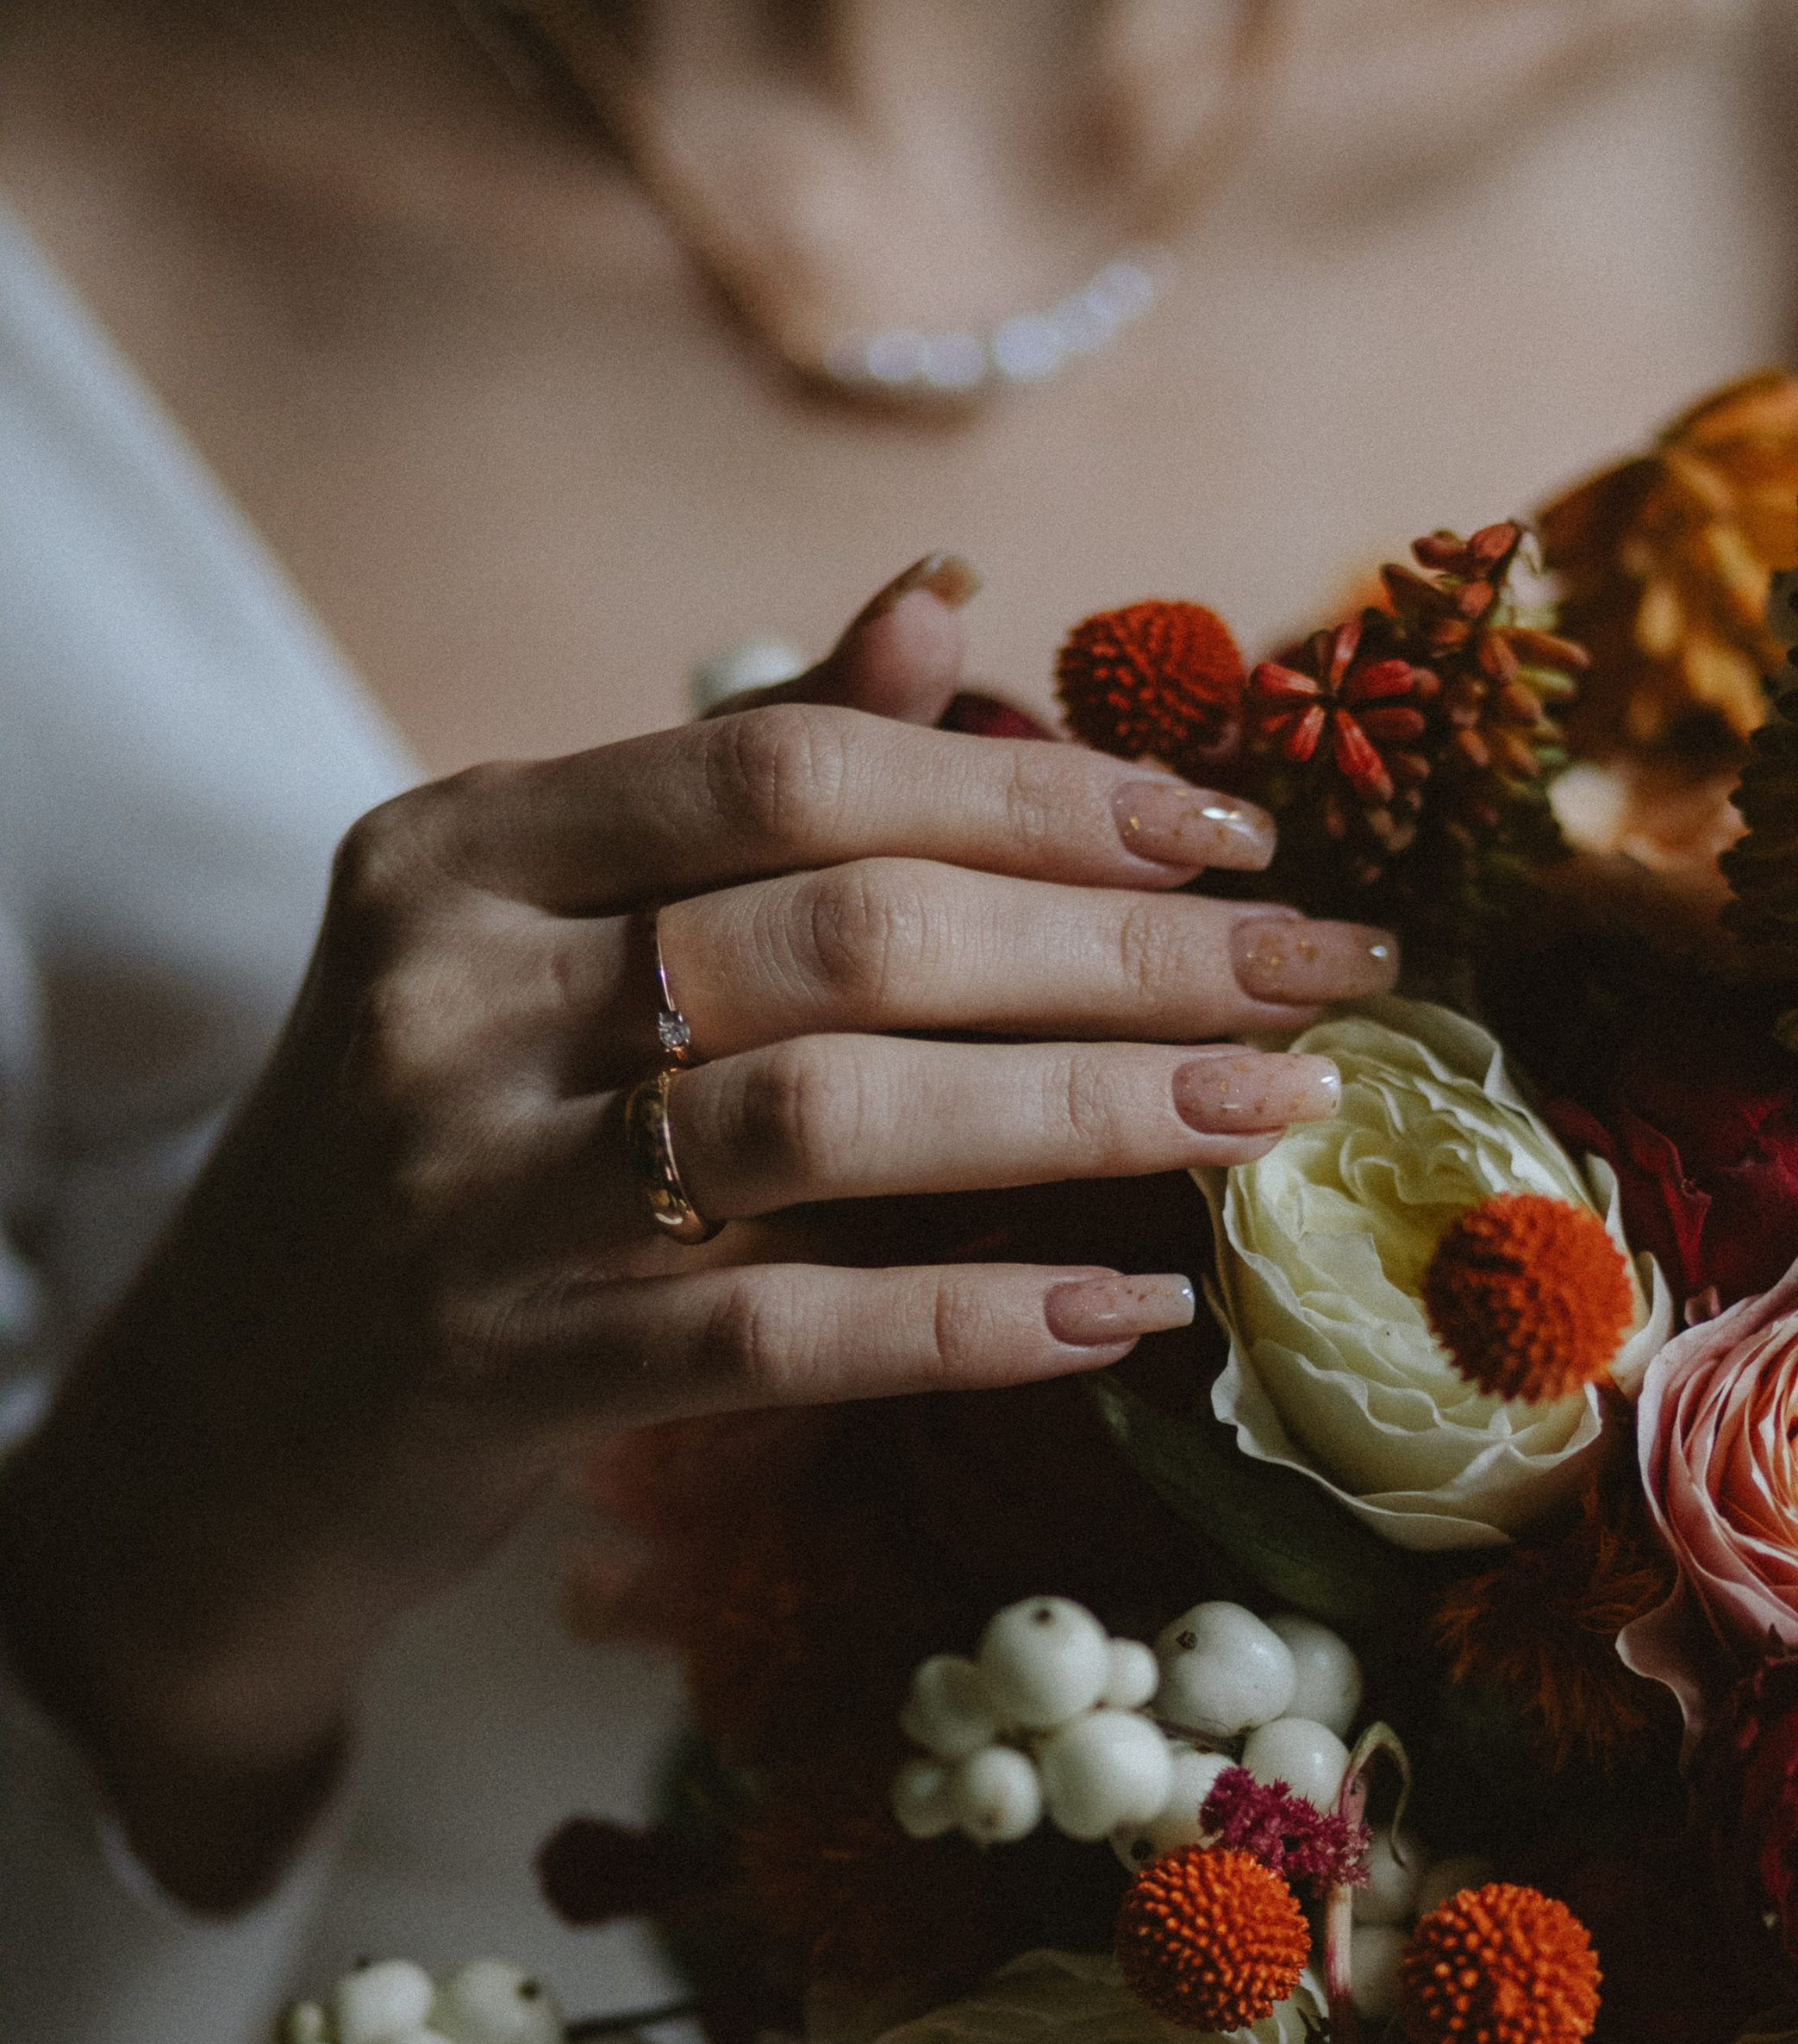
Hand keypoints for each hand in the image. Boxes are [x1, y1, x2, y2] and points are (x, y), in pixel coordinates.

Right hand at [0, 555, 1395, 1904]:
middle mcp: (451, 996)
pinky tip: (1122, 1311)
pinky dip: (966, 1318)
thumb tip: (941, 612)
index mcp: (463, 848)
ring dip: (1085, 1113)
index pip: (787, 768)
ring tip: (1272, 1121)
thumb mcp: (529, 945)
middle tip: (1329, 973)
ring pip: (830, 1118)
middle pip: (846, 929)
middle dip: (1122, 948)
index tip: (1231, 831)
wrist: (222, 1432)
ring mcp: (467, 1192)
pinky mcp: (505, 1375)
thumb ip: (728, 787)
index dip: (1033, 788)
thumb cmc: (428, 1160)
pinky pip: (777, 1336)